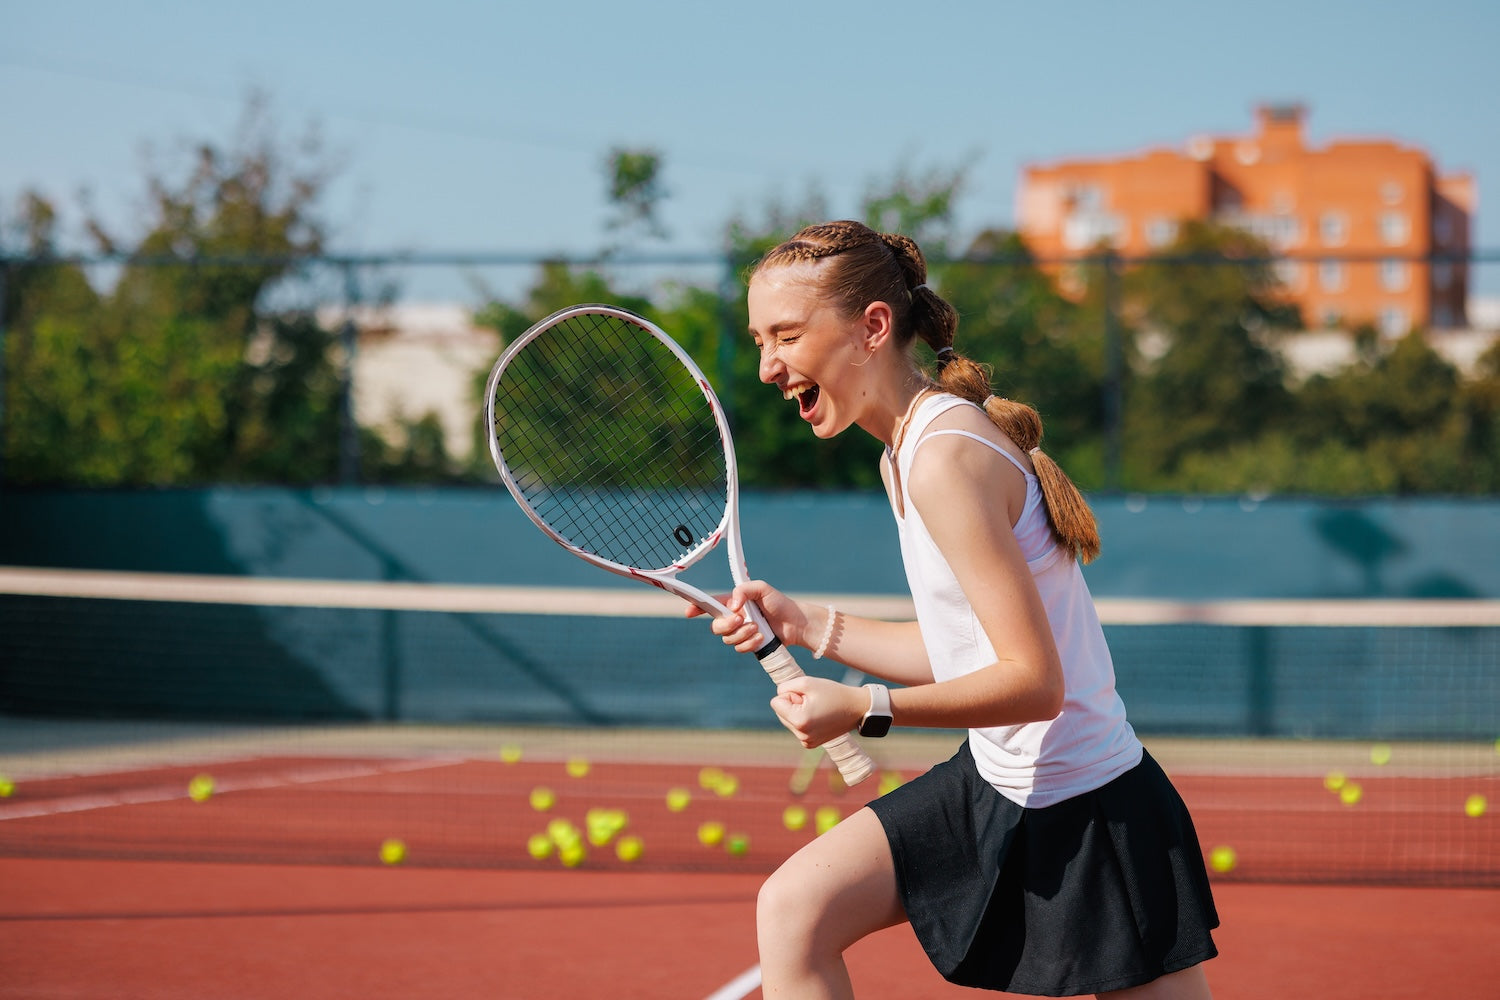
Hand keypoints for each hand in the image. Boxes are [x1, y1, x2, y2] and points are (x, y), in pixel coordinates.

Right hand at [683, 579, 811, 653]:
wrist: (796, 623)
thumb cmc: (779, 603)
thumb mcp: (762, 589)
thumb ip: (743, 591)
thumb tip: (731, 607)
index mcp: (733, 602)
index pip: (710, 604)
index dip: (696, 608)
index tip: (688, 612)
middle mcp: (734, 617)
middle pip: (715, 626)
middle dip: (726, 625)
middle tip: (741, 619)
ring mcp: (741, 632)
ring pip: (727, 639)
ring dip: (742, 634)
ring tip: (758, 628)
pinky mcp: (749, 644)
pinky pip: (739, 648)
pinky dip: (749, 643)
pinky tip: (761, 637)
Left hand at [770, 675, 863, 748]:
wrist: (857, 708)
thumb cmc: (833, 693)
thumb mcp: (806, 682)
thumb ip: (785, 687)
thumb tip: (778, 697)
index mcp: (799, 721)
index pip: (775, 702)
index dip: (790, 694)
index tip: (807, 696)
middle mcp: (801, 736)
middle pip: (780, 713)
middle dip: (793, 704)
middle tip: (813, 702)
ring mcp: (806, 742)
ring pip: (787, 720)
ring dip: (798, 711)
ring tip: (817, 708)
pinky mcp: (811, 744)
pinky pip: (797, 727)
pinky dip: (804, 720)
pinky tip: (819, 716)